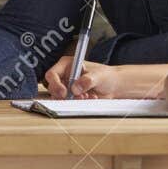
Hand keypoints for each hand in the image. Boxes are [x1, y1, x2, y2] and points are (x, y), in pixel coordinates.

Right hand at [44, 58, 165, 99]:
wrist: (115, 86)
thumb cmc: (107, 76)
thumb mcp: (98, 76)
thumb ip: (87, 80)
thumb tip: (75, 88)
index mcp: (67, 65)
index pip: (52, 74)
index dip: (56, 84)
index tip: (64, 92)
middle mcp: (65, 76)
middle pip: (53, 88)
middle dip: (64, 95)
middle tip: (76, 96)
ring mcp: (68, 87)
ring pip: (60, 97)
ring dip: (72, 100)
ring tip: (86, 96)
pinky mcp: (72, 97)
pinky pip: (68, 103)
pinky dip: (77, 103)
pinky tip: (89, 98)